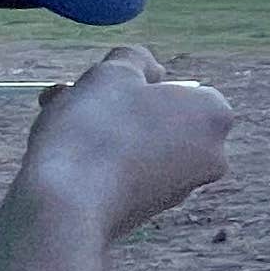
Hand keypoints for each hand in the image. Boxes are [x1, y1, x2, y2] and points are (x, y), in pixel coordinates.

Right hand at [6, 49, 232, 240]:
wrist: (66, 208)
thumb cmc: (95, 131)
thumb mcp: (113, 72)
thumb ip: (136, 59)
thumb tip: (151, 70)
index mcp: (215, 116)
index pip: (177, 87)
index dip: (135, 82)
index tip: (102, 85)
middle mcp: (210, 156)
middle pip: (155, 114)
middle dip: (110, 103)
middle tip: (67, 95)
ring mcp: (180, 188)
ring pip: (135, 142)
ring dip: (98, 127)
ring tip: (54, 120)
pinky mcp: (147, 211)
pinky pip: (124, 171)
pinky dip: (98, 160)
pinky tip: (60, 157)